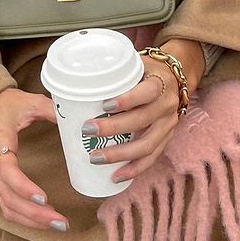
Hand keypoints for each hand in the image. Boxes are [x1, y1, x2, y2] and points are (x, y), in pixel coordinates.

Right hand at [0, 88, 69, 230]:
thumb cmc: (2, 103)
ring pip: (7, 206)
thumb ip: (50, 109)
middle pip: (10, 198)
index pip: (8, 173)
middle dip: (35, 214)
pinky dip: (22, 217)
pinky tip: (40, 220)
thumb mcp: (28, 101)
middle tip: (61, 221)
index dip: (24, 188)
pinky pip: (5, 205)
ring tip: (56, 224)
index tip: (43, 198)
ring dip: (30, 220)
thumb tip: (73, 117)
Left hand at [81, 39, 204, 183]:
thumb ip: (107, 75)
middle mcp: (167, 104)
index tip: (104, 105)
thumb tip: (65, 90)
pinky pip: (152, 157)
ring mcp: (168, 124)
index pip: (147, 92)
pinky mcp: (167, 138)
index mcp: (159, 82)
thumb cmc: (146, 70)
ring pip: (147, 144)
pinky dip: (134, 168)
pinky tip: (117, 176)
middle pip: (142, 120)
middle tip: (87, 130)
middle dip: (114, 128)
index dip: (127, 100)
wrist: (174, 77)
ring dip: (120, 154)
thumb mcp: (133, 64)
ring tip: (95, 157)